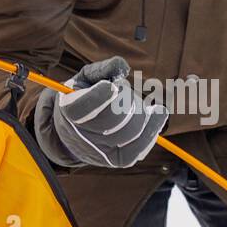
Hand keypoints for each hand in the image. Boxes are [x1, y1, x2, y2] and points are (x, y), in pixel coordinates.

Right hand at [33, 56, 166, 168]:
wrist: (75, 132)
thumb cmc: (83, 97)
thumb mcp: (85, 79)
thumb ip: (102, 69)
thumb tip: (122, 66)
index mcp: (69, 111)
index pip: (82, 108)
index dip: (99, 98)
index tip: (112, 87)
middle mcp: (82, 137)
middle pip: (114, 118)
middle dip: (126, 99)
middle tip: (124, 89)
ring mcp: (101, 153)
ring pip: (132, 131)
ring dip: (141, 111)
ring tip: (136, 101)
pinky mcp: (119, 160)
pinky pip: (142, 145)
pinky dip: (153, 127)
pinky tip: (157, 113)